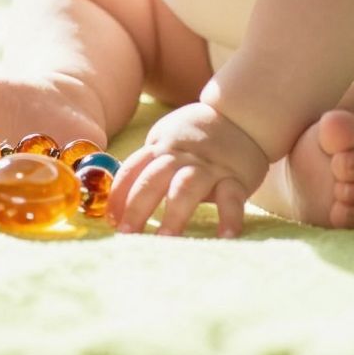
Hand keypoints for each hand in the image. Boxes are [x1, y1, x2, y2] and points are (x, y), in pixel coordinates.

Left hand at [107, 102, 269, 237]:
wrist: (242, 114)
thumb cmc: (198, 135)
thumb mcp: (168, 137)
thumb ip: (149, 163)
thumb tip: (120, 198)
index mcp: (162, 147)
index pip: (133, 169)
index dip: (119, 194)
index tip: (111, 220)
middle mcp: (182, 156)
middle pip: (154, 178)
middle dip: (137, 206)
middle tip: (127, 235)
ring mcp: (209, 167)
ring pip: (187, 187)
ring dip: (174, 213)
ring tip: (166, 240)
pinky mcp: (236, 178)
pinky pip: (232, 197)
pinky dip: (229, 217)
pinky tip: (225, 237)